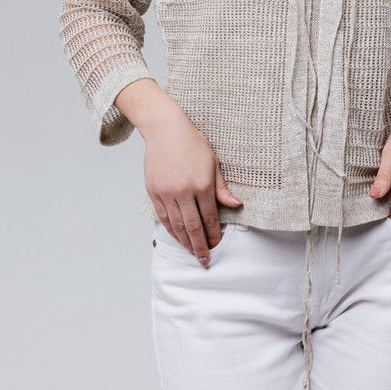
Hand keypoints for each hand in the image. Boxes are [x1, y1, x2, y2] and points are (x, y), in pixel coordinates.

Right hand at [114, 80, 242, 266]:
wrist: (165, 130)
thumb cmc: (192, 144)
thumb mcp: (213, 163)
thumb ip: (222, 188)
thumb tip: (236, 205)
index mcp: (202, 184)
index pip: (210, 217)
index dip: (214, 234)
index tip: (217, 245)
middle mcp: (184, 191)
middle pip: (193, 226)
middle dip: (201, 245)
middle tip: (205, 259)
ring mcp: (167, 193)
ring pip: (177, 225)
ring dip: (186, 242)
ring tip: (192, 253)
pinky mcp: (154, 192)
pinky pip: (163, 217)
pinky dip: (171, 231)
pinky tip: (178, 238)